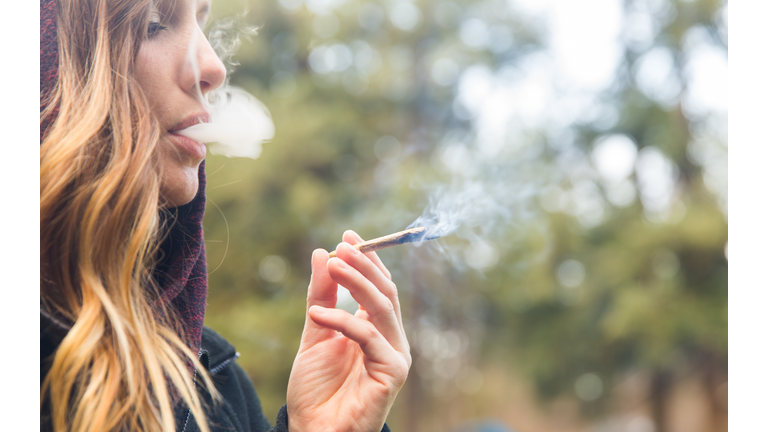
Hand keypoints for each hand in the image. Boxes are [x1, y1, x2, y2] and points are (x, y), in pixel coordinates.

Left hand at [286, 230, 411, 431]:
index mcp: (377, 330)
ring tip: (333, 265)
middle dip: (365, 265)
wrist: (313, 431)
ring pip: (383, 307)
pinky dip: (343, 320)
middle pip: (386, 292)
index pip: (378, 286)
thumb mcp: (314, 333)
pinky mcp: (393, 373)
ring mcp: (395, 355)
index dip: (367, 259)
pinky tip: (317, 314)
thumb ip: (321, 295)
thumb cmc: (315, 389)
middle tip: (342, 246)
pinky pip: (369, 336)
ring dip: (357, 282)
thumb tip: (322, 253)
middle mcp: (391, 340)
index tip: (348, 236)